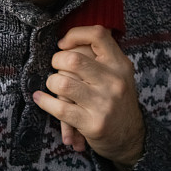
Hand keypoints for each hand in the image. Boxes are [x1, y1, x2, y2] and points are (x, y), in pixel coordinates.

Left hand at [33, 26, 143, 168]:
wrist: (130, 137)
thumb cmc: (115, 99)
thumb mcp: (117, 73)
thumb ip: (98, 56)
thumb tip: (66, 39)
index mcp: (120, 64)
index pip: (98, 35)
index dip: (75, 34)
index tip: (63, 44)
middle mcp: (114, 82)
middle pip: (73, 59)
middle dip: (56, 61)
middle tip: (56, 67)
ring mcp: (104, 104)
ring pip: (62, 84)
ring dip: (51, 83)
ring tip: (53, 84)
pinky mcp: (93, 124)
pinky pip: (59, 109)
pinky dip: (44, 102)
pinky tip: (40, 98)